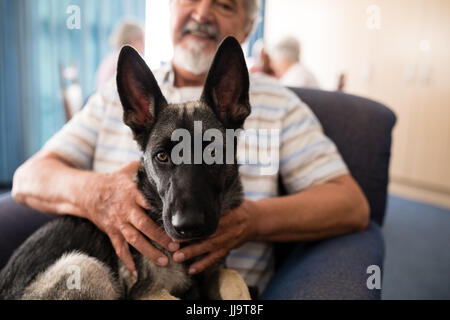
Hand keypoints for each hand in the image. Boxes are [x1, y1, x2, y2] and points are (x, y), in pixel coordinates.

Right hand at [82, 161, 178, 276]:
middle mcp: (125, 209)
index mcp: (132, 193)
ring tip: (163, 261)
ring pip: (134, 240)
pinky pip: (119, 248)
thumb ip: (144, 167)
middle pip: (144, 225)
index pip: (149, 203)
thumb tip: (162, 158)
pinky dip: (126, 261)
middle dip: (160, 237)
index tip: (176, 221)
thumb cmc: (112, 180)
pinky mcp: (111, 231)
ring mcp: (117, 222)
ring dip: (149, 251)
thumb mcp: (127, 170)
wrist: (85, 192)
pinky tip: (135, 271)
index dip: (162, 212)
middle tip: (175, 247)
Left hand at [171, 200, 257, 273]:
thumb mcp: (231, 200)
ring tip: (178, 258)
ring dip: (194, 254)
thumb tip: (193, 197)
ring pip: (211, 247)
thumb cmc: (239, 206)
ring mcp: (230, 239)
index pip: (211, 219)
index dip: (196, 224)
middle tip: (173, 246)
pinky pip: (216, 257)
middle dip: (191, 241)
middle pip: (209, 235)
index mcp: (229, 213)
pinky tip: (192, 270)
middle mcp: (230, 227)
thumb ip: (217, 202)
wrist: (257, 219)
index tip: (179, 226)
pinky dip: (204, 264)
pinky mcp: (229, 247)